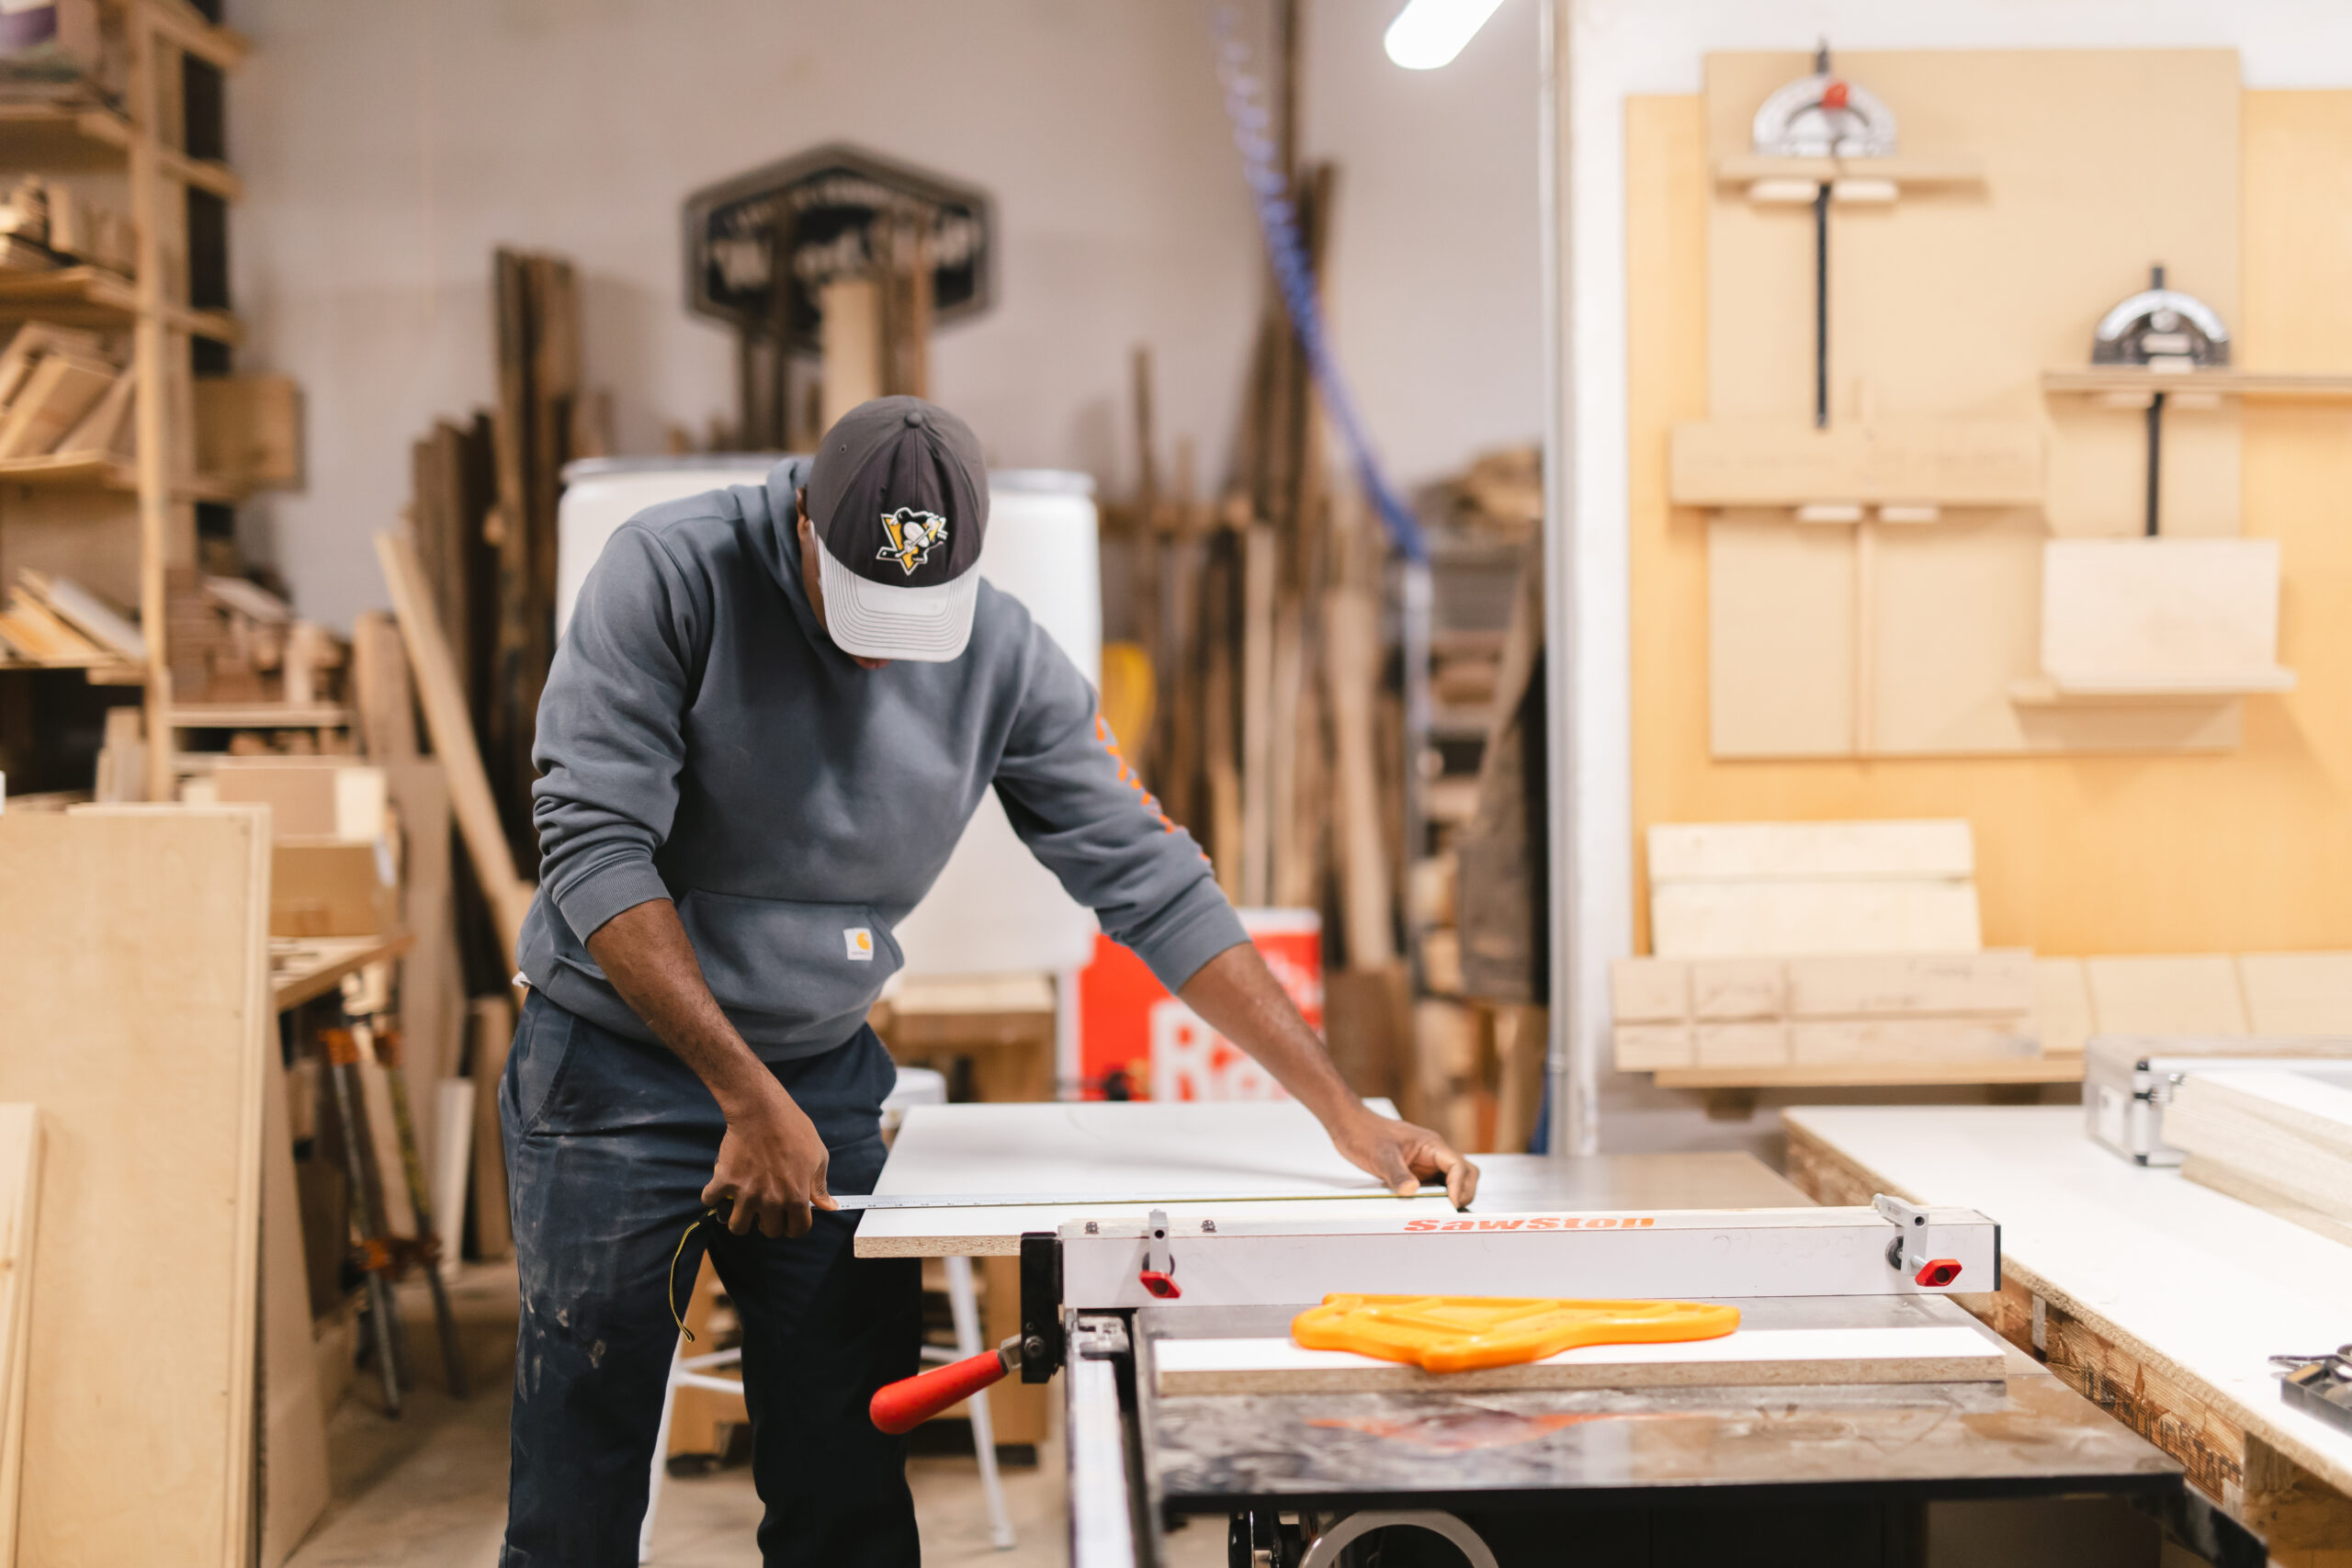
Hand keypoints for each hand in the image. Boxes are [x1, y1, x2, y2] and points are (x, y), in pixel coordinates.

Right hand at [700, 1080, 838, 1237]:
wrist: (761, 1111)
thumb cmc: (794, 1129)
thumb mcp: (818, 1156)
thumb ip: (820, 1186)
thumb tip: (829, 1206)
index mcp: (796, 1196)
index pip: (797, 1230)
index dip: (794, 1226)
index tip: (789, 1218)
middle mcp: (771, 1200)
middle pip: (769, 1231)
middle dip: (769, 1223)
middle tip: (766, 1208)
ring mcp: (746, 1193)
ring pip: (738, 1227)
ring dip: (740, 1219)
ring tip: (743, 1206)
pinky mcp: (725, 1181)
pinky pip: (710, 1200)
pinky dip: (712, 1197)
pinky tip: (719, 1189)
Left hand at [1328, 1107, 1478, 1209]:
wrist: (1351, 1126)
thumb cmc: (1366, 1134)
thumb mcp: (1381, 1157)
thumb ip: (1397, 1174)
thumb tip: (1412, 1191)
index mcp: (1432, 1145)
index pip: (1458, 1166)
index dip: (1459, 1187)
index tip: (1451, 1204)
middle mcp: (1434, 1153)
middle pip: (1465, 1173)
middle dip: (1463, 1192)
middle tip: (1451, 1211)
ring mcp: (1427, 1162)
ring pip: (1454, 1179)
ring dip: (1453, 1195)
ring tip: (1442, 1212)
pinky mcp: (1417, 1170)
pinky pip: (1436, 1184)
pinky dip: (1437, 1196)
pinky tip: (1426, 1207)